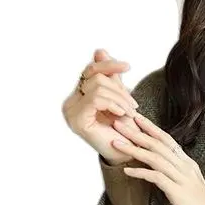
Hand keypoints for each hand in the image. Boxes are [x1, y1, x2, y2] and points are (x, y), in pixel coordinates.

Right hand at [61, 48, 139, 163]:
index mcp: (79, 96)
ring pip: (97, 87)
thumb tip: (100, 50)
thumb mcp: (119, 98)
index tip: (127, 66)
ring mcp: (71, 112)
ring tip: (130, 112)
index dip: (108, 65)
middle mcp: (70, 103)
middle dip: (119, 89)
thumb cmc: (125, 130)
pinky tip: (122, 114)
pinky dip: (113, 104)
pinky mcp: (77, 121)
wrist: (129, 154)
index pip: (91, 70)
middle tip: (133, 105)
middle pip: (95, 77)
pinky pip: (96, 99)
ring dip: (120, 98)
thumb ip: (110, 77)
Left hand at [112, 112, 204, 204]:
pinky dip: (140, 173)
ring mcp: (182, 179)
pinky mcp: (178, 192)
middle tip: (118, 123)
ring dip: (134, 150)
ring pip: (155, 158)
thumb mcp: (189, 185)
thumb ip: (177, 173)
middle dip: (137, 133)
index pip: (167, 140)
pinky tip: (127, 171)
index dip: (151, 128)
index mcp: (188, 163)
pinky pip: (156, 178)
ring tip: (116, 144)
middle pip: (158, 145)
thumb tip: (161, 167)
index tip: (136, 118)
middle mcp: (185, 167)